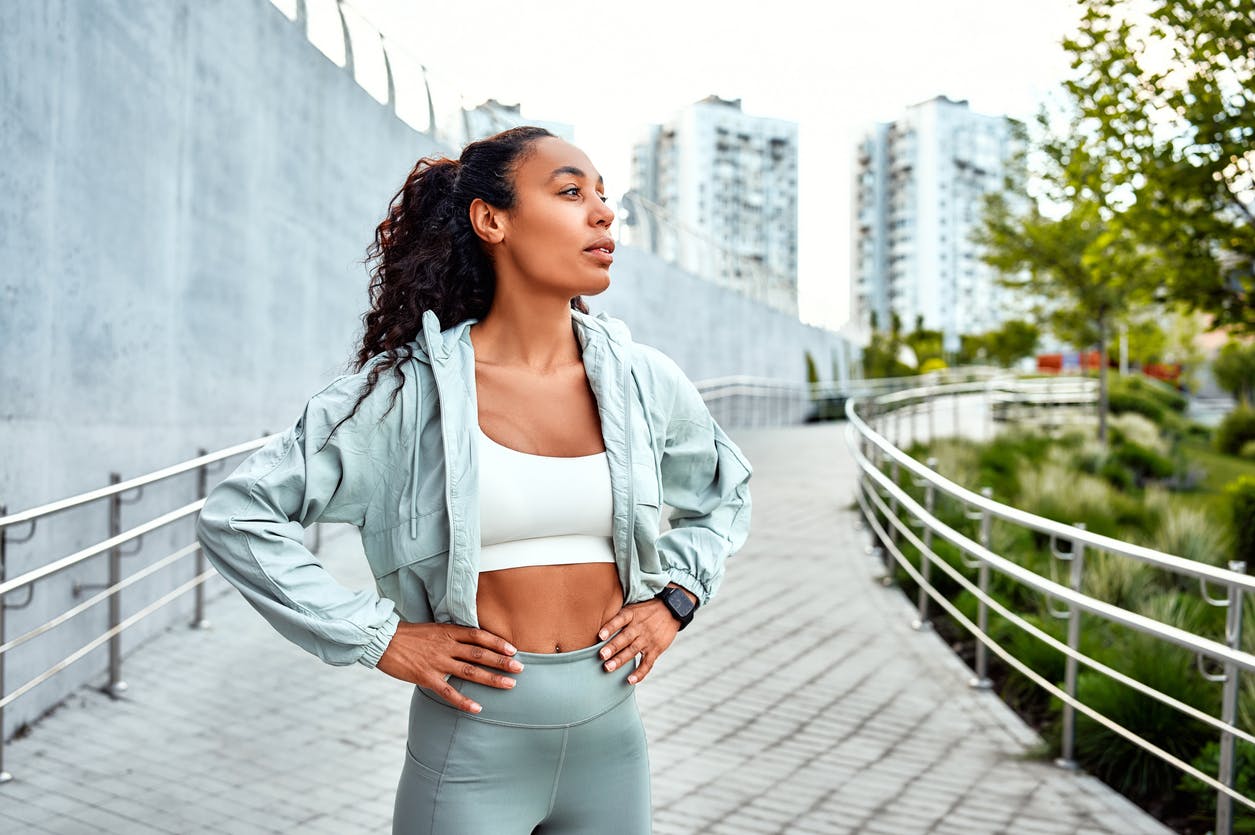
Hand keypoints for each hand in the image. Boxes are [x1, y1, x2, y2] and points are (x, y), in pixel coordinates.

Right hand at [376, 621, 522, 713]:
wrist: (382, 640)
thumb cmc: (408, 635)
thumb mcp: (434, 628)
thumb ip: (452, 635)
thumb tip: (471, 642)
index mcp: (448, 632)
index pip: (478, 635)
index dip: (497, 642)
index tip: (512, 649)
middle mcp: (446, 646)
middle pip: (479, 654)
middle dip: (501, 661)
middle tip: (520, 668)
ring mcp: (437, 662)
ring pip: (469, 672)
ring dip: (491, 679)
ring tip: (509, 685)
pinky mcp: (426, 677)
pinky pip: (448, 691)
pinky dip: (463, 701)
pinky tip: (477, 708)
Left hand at [595, 585, 696, 684]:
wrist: (672, 610)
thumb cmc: (646, 610)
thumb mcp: (633, 606)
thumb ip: (618, 615)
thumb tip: (594, 620)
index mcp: (632, 614)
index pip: (620, 620)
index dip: (610, 627)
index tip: (600, 635)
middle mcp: (639, 627)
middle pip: (625, 637)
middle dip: (613, 647)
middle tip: (601, 655)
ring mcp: (648, 639)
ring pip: (633, 650)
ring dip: (620, 660)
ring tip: (608, 668)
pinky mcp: (656, 649)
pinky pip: (647, 663)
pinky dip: (639, 673)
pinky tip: (630, 680)